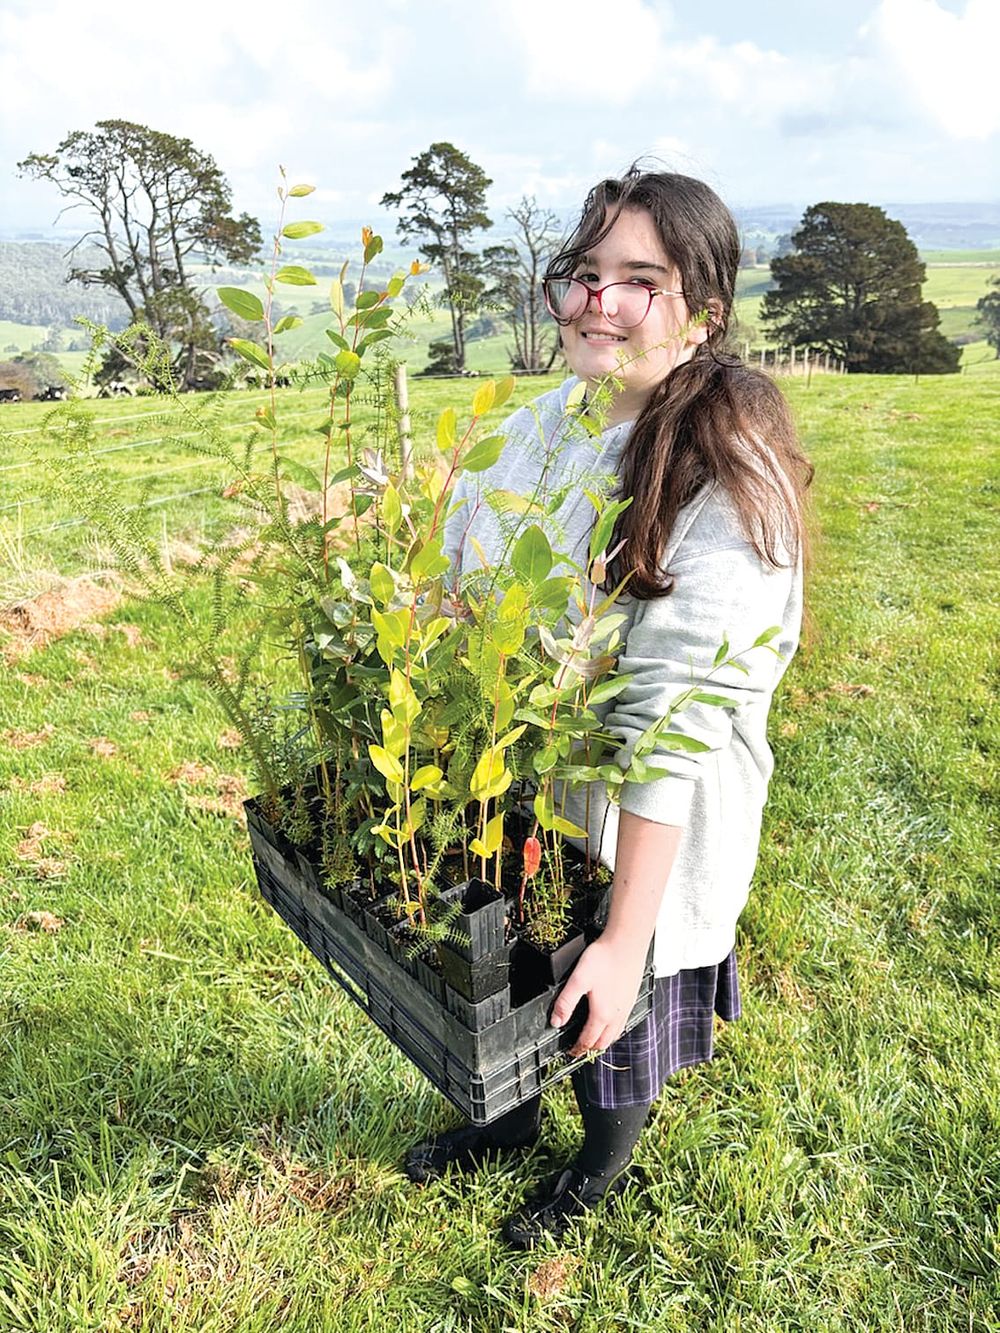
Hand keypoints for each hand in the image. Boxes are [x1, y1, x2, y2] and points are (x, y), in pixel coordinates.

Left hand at [550, 937, 645, 1056]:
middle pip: (603, 1042)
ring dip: (603, 1040)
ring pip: (615, 1034)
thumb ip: (566, 1002)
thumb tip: (556, 1022)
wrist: (627, 942)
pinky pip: (622, 1022)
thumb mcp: (578, 980)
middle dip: (590, 1048)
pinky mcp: (631, 997)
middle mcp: (617, 1015)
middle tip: (579, 1047)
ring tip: (592, 1037)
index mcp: (602, 1014)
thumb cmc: (604, 958)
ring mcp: (626, 1007)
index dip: (577, 1049)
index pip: (588, 1041)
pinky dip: (613, 1029)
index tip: (570, 1052)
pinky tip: (609, 1019)